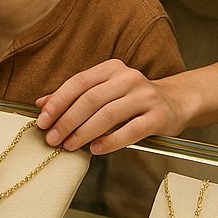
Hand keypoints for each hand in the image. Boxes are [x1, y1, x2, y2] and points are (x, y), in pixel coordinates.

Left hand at [36, 59, 188, 153]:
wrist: (176, 102)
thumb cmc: (131, 98)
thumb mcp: (104, 90)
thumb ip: (75, 96)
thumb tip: (41, 104)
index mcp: (110, 68)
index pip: (78, 82)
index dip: (57, 101)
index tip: (42, 120)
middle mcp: (128, 78)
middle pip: (90, 99)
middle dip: (67, 120)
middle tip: (52, 138)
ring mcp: (145, 96)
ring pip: (108, 115)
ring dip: (84, 132)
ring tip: (69, 145)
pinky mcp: (159, 116)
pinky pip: (131, 130)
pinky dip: (110, 141)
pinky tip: (95, 149)